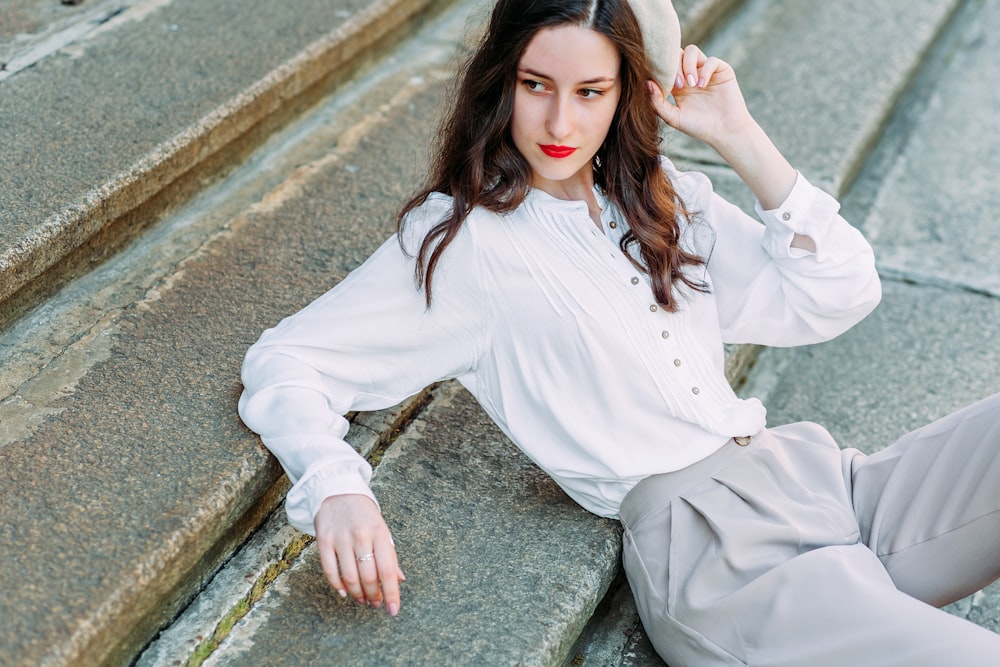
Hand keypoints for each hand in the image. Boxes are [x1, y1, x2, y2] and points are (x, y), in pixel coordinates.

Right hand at [314, 493, 405, 615]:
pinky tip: (345, 592)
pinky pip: (330, 570)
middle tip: (375, 603)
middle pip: (368, 576)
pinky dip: (337, 585)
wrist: (339, 491)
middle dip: (373, 596)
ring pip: (349, 577)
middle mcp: (361, 535)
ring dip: (357, 594)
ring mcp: (341, 538)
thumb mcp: (382, 530)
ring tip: (362, 599)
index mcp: (380, 533)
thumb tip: (399, 580)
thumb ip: (390, 555)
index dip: (391, 593)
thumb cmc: (365, 515)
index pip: (388, 570)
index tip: (393, 610)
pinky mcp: (323, 540)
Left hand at [648, 45, 753, 148]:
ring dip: (688, 66)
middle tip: (678, 86)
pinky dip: (704, 71)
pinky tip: (702, 86)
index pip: (664, 66)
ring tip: (691, 85)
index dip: (659, 69)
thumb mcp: (673, 117)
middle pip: (675, 54)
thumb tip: (646, 83)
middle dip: (674, 67)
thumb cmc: (698, 127)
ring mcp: (705, 71)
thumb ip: (658, 103)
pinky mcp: (722, 70)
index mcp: (676, 84)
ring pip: (691, 51)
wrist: (724, 133)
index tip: (659, 81)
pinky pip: (711, 60)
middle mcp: (689, 74)